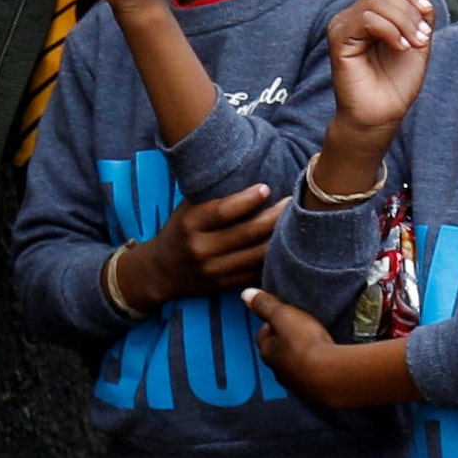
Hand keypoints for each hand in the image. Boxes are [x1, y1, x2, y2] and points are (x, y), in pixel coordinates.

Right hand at [121, 183, 279, 306]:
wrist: (162, 271)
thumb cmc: (181, 230)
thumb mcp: (188, 209)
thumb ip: (214, 197)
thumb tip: (251, 172)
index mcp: (190, 224)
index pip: (223, 211)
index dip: (247, 200)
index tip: (266, 188)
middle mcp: (201, 249)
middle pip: (246, 233)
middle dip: (274, 217)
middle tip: (293, 202)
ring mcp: (213, 270)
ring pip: (256, 255)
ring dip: (279, 238)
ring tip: (295, 222)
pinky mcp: (223, 285)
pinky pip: (255, 271)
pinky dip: (273, 258)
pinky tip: (285, 245)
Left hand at [243, 291, 389, 407]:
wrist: (330, 377)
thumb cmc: (305, 344)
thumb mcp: (284, 316)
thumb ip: (266, 305)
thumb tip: (246, 294)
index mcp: (269, 352)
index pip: (264, 336)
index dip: (272, 324)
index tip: (281, 317)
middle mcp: (279, 371)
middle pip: (278, 354)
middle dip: (285, 343)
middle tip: (298, 331)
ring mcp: (297, 384)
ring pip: (294, 368)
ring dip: (301, 358)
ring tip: (314, 346)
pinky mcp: (315, 393)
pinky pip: (312, 379)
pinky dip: (316, 370)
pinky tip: (326, 364)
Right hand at [318, 0, 436, 148]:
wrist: (382, 115)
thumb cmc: (397, 84)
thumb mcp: (418, 43)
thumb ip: (420, 16)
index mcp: (367, 16)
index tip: (429, 18)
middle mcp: (351, 17)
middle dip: (410, 12)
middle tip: (422, 39)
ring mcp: (342, 27)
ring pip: (376, 2)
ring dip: (403, 22)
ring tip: (413, 45)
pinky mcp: (338, 40)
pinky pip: (366, 19)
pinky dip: (390, 30)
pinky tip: (400, 48)